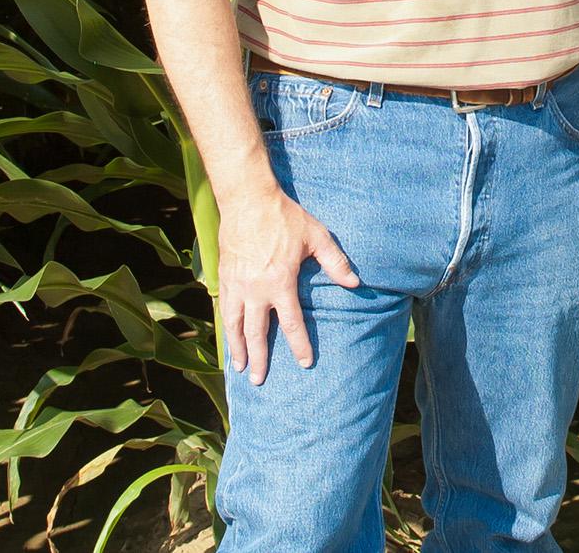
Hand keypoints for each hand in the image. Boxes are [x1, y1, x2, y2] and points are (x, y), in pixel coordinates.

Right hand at [217, 191, 358, 384]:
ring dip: (237, 348)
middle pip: (257, 333)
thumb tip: (355, 283)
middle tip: (260, 381)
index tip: (305, 363)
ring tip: (241, 367)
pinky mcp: (224, 276)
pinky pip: (223, 308)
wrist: (247, 199)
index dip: (300, 345)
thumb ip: (335, 262)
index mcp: (280, 282)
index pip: (292, 323)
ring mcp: (236, 284)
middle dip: (260, 359)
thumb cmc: (284, 217)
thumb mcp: (316, 236)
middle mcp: (256, 289)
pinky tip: (228, 336)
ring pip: (235, 325)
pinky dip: (226, 326)